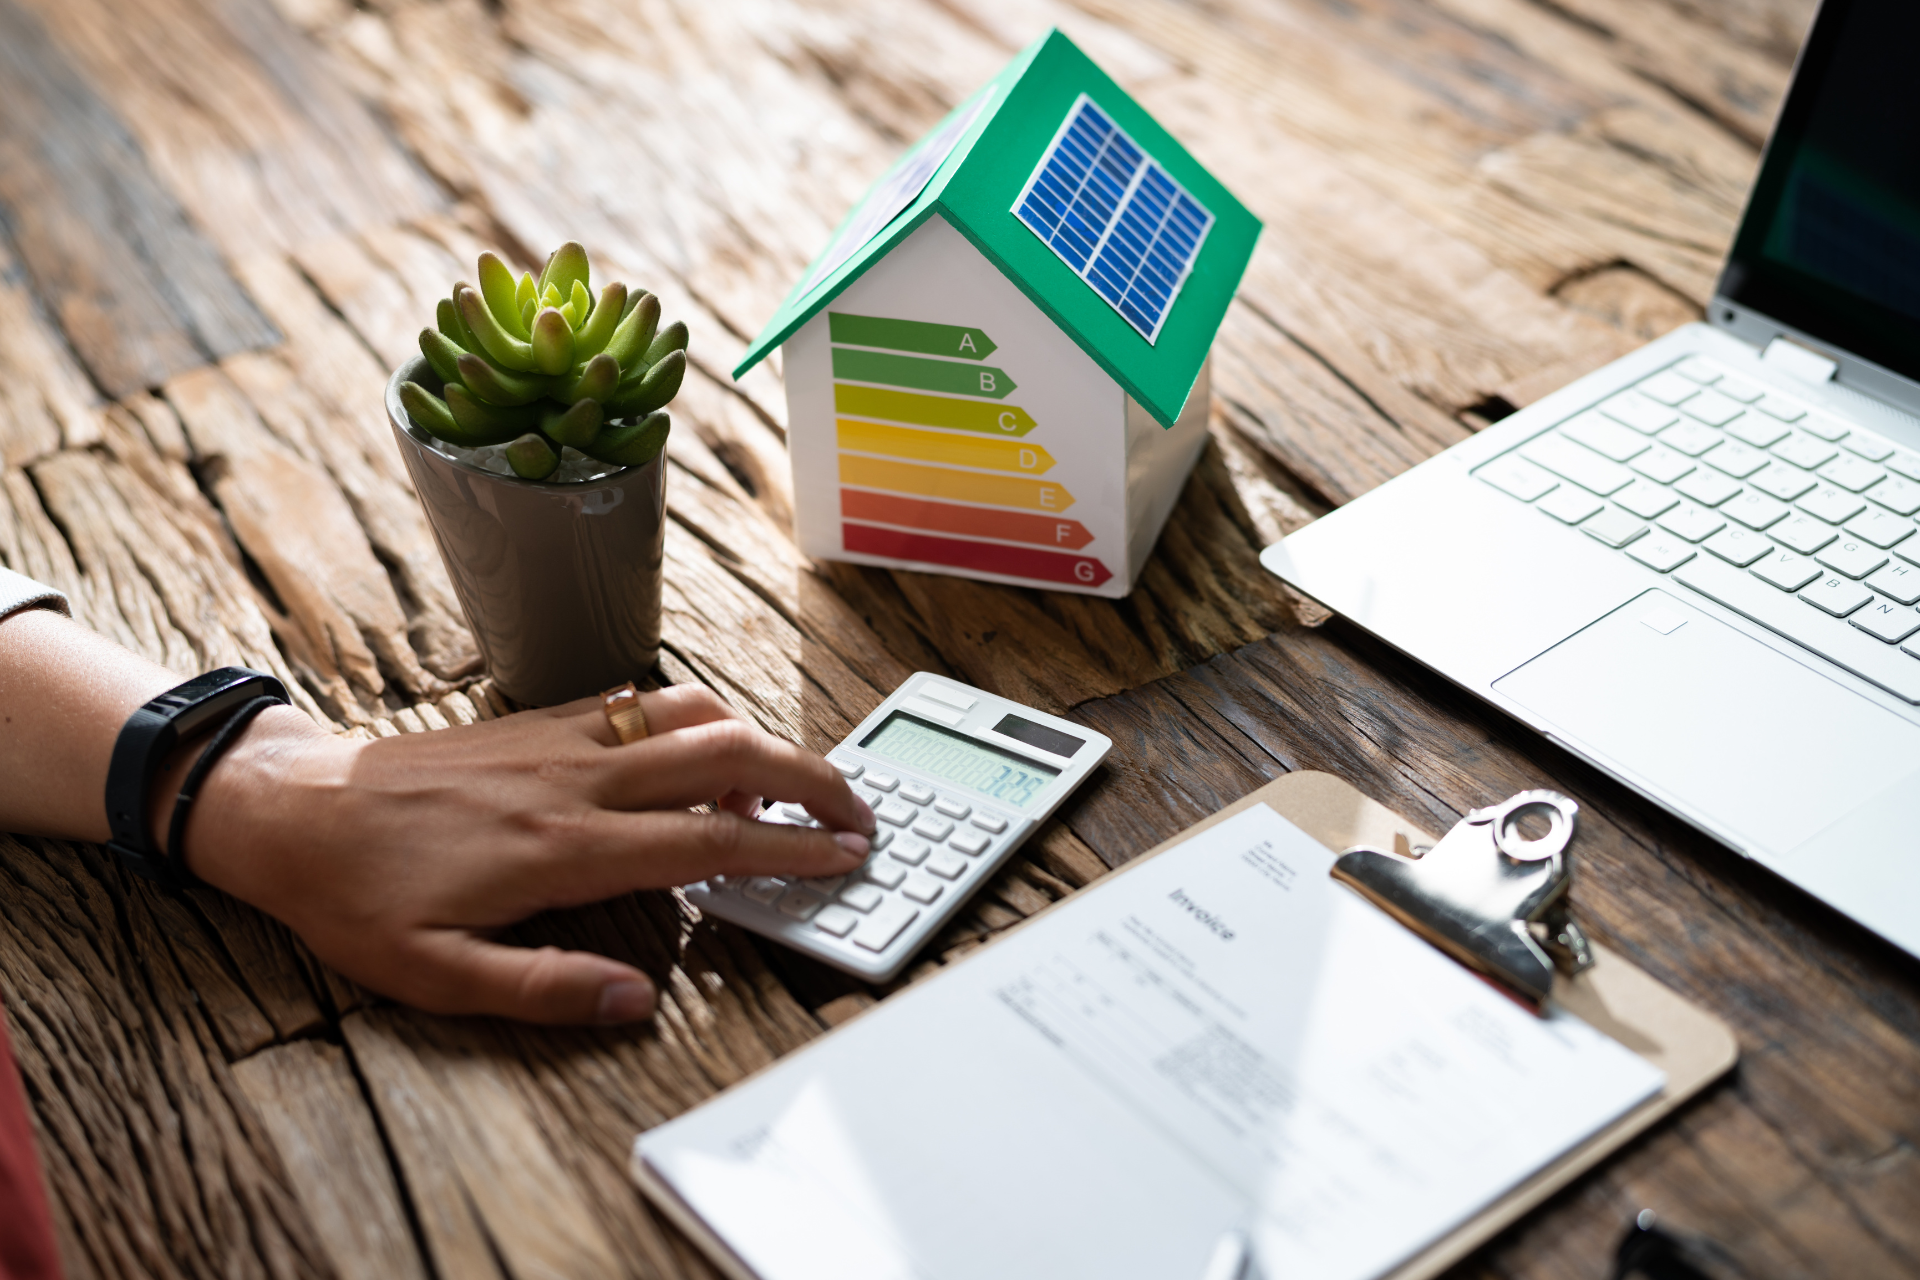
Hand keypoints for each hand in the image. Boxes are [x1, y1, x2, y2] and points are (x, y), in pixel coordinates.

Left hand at [182, 685, 874, 1024]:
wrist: (293, 806)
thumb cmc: (359, 895)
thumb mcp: (436, 975)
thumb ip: (545, 989)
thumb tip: (639, 1000)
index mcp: (565, 847)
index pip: (709, 837)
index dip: (791, 849)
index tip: (844, 856)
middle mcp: (578, 779)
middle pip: (727, 755)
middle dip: (808, 778)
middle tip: (855, 809)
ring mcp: (563, 739)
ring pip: (692, 714)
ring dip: (760, 740)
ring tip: (793, 782)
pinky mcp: (542, 720)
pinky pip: (641, 700)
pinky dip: (697, 715)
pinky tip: (707, 741)